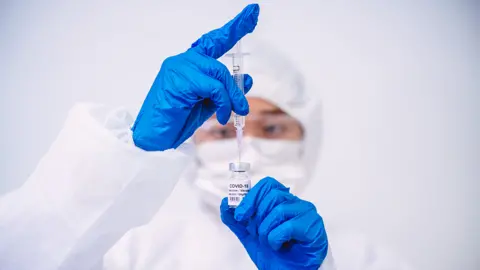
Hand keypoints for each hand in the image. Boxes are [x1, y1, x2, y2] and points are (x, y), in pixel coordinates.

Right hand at [132, 4, 259, 150]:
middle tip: (243, 108)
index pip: (214, 40)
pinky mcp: (180, 80)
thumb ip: (224, 92)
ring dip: (231, 97)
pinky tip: (220, 115)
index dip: (234, 28)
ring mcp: (179, 68)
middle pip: (219, 64)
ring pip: (218, 75)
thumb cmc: (176, 120)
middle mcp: (183, 61)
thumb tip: (247, 80)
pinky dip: (222, 103)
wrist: (154, 136)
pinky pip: (213, 87)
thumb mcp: (207, 104)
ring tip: (234, 113)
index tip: (252, 13)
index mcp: (189, 64)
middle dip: (235, 87)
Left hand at [220, 177, 327, 269]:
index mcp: (282, 202)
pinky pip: (289, 226)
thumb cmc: (277, 256)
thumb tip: (225, 204)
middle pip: (273, 194)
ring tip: (269, 242)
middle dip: (259, 217)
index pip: (267, 185)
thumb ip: (237, 221)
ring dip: (267, 230)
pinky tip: (279, 246)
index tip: (241, 214)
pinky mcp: (313, 227)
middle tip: (257, 233)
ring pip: (280, 209)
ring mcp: (306, 213)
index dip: (251, 197)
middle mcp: (296, 204)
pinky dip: (277, 238)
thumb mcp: (251, 237)